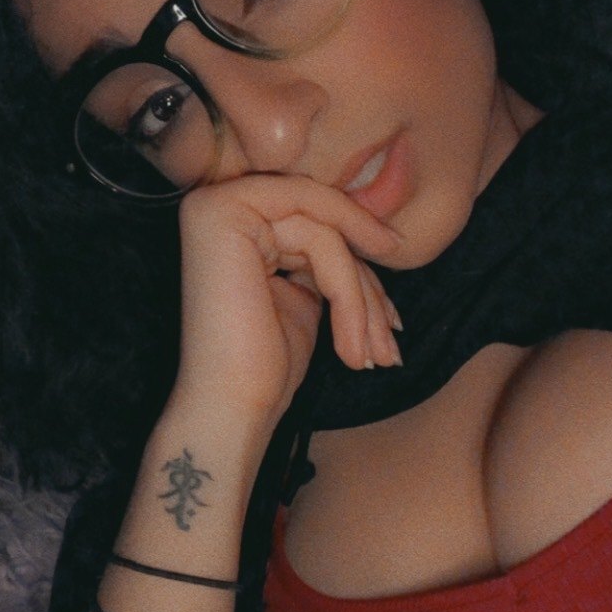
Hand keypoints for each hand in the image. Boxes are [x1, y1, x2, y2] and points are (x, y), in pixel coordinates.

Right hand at [173, 174, 403, 425]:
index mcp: (233, 220)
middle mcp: (217, 203)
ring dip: (362, 298)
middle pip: (324, 222)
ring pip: (328, 232)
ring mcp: (218, 204)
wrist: (230, 408)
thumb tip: (385, 235)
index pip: (316, 221)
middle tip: (393, 337)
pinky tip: (352, 346)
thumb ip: (327, 256)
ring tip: (376, 353)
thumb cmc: (264, 364)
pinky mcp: (226, 213)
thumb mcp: (306, 294)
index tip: (394, 315)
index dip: (361, 263)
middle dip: (367, 284)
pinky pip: (320, 238)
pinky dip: (349, 293)